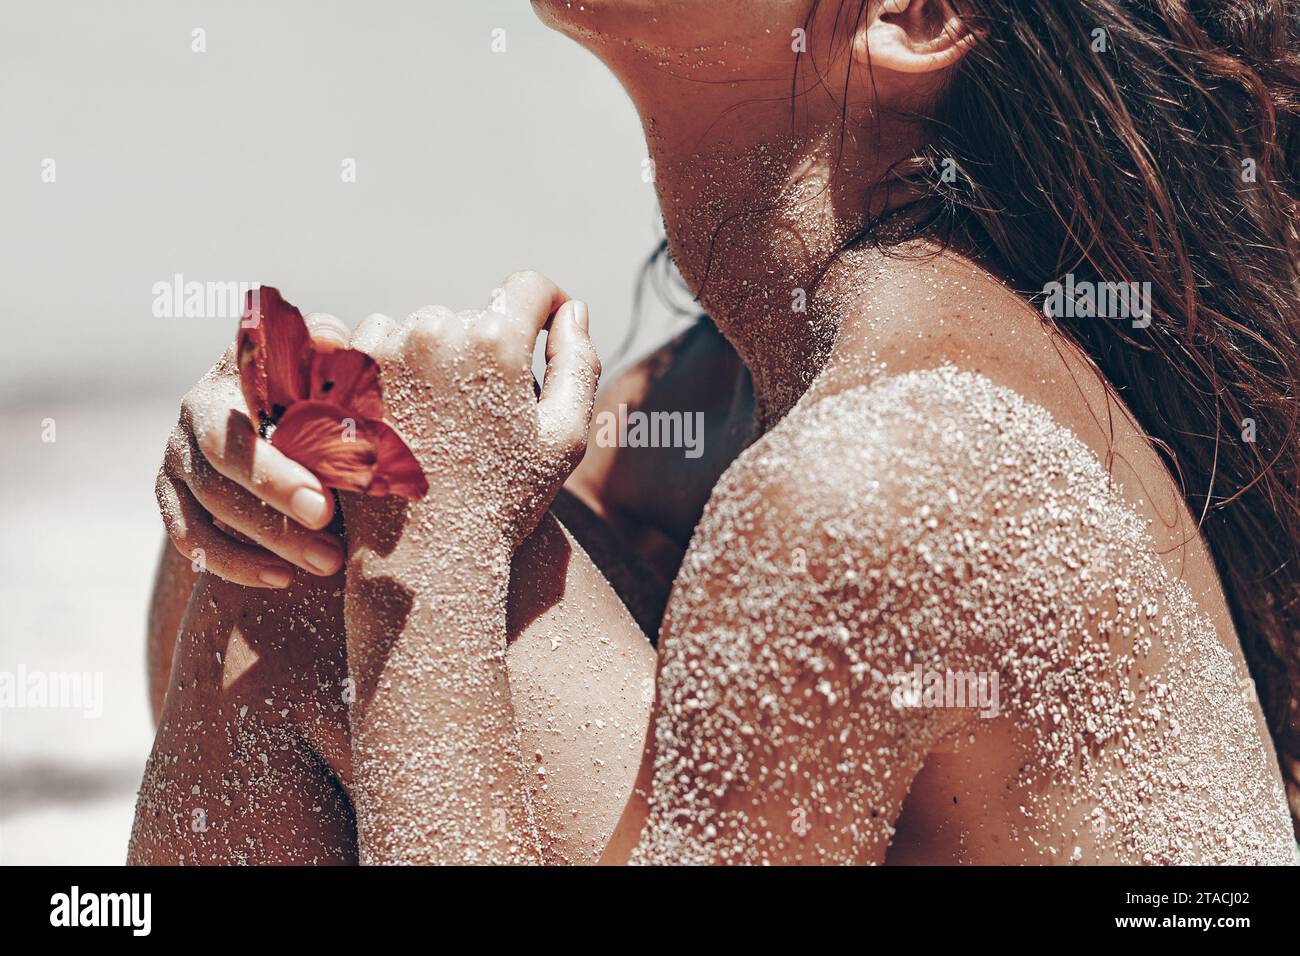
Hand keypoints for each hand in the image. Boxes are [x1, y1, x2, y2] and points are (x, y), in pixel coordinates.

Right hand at [155, 315, 351, 587]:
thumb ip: (324, 347)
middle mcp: (189, 420)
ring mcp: (175, 461)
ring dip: (265, 547)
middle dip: (275, 519)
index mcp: (225, 382)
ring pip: (205, 515)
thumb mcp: (316, 358)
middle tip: (331, 552)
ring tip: (326, 566)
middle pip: (219, 481)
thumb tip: (332, 341)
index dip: (274, 476)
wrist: (270, 401)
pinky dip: (234, 564)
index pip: (236, 437)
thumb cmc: (309, 379)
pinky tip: (281, 579)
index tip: (325, 507)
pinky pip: (191, 541)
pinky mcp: (171, 498)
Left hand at [346, 271, 599, 554]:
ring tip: (439, 421)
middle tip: (483, 413)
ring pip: (419, 327)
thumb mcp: (565, 437)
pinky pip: (370, 344)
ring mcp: (380, 350)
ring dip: (432, 357)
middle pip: (470, 314)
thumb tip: (571, 309)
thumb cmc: (504, 503)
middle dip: (482, 350)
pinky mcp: (340, 374)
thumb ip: (578, 362)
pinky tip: (401, 420)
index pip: (529, 287)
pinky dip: (387, 370)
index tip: (545, 331)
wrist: (422, 560)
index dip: (546, 305)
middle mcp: (433, 331)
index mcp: (495, 341)